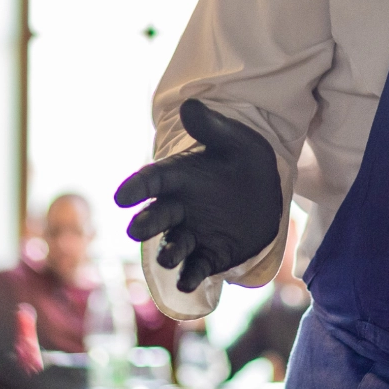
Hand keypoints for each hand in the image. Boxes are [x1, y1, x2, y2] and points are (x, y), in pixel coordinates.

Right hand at [115, 99, 281, 294]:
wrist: (267, 188)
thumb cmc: (243, 158)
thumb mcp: (233, 139)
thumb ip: (210, 126)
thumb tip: (189, 105)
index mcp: (178, 177)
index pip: (151, 181)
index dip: (136, 188)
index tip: (121, 196)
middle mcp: (179, 207)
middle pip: (157, 217)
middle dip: (146, 224)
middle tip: (135, 229)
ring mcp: (193, 233)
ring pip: (173, 246)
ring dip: (168, 253)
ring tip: (169, 258)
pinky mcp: (211, 255)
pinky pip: (197, 268)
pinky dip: (191, 277)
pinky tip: (187, 284)